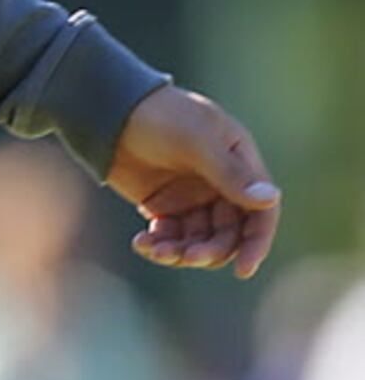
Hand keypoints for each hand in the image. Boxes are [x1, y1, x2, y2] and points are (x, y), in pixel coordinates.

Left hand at [105, 85, 280, 279]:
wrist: (108, 109)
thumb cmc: (159, 115)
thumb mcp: (196, 140)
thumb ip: (229, 172)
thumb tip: (270, 198)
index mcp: (241, 165)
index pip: (260, 213)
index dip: (256, 243)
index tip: (243, 270)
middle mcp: (221, 186)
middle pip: (229, 235)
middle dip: (210, 251)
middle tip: (185, 256)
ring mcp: (192, 198)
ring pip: (199, 241)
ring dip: (181, 253)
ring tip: (154, 250)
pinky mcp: (164, 206)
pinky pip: (171, 236)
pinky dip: (159, 245)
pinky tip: (141, 243)